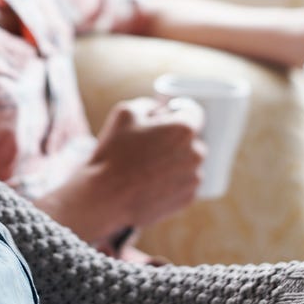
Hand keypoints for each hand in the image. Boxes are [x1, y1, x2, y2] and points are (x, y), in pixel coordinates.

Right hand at [90, 97, 205, 230]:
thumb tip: (160, 110)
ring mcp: (193, 179)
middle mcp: (195, 154)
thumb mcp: (125, 113)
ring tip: (148, 167)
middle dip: (175, 140)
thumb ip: (149, 104)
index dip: (178, 112)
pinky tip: (152, 183)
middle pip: (192, 140)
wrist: (107, 198)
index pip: (194, 113)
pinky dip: (173, 181)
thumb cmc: (114, 153)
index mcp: (183, 130)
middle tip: (150, 146)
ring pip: (189, 163)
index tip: (166, 117)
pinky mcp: (187, 199)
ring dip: (176, 161)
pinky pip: (185, 183)